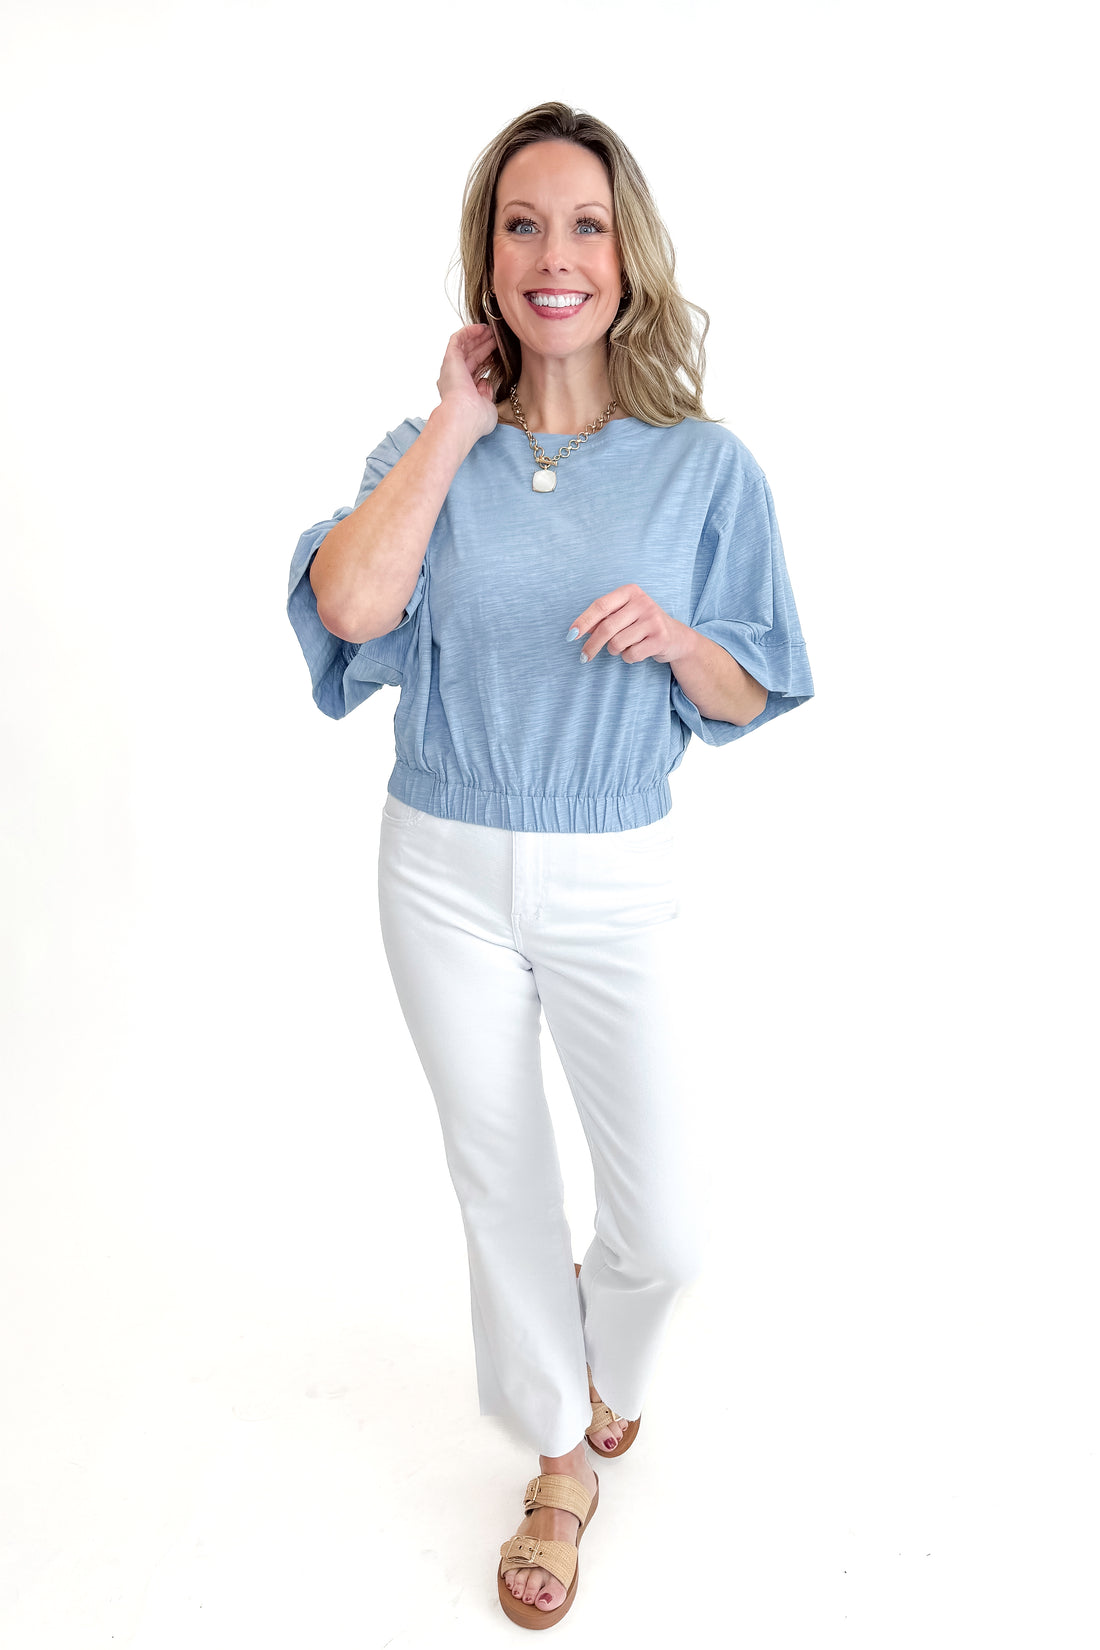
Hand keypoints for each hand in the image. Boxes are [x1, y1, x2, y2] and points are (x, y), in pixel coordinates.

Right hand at [436, 324, 500, 441]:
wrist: (463, 417)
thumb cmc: (475, 420)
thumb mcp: (488, 407)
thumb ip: (487, 394)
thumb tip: (486, 382)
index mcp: (463, 391)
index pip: (475, 370)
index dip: (487, 359)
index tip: (499, 353)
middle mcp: (455, 379)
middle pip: (470, 356)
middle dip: (484, 345)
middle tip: (497, 337)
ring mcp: (451, 369)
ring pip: (464, 346)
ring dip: (477, 337)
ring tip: (491, 330)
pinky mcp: (450, 359)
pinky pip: (457, 340)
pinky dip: (468, 332)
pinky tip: (481, 328)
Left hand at [567, 585, 692, 664]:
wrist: (676, 638)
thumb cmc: (642, 625)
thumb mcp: (623, 616)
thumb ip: (603, 620)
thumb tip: (577, 631)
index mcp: (630, 591)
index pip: (600, 606)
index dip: (583, 621)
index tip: (570, 635)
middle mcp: (643, 602)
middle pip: (606, 627)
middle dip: (592, 645)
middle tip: (583, 657)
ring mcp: (653, 619)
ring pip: (617, 643)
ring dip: (615, 651)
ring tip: (624, 647)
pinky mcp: (660, 638)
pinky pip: (631, 654)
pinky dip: (629, 658)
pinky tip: (638, 651)